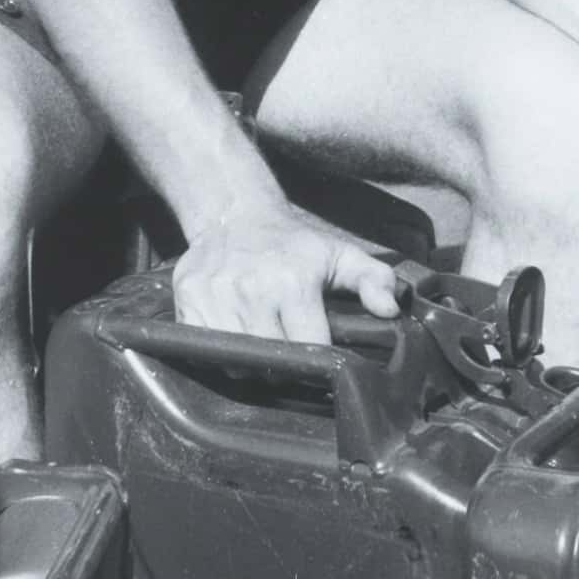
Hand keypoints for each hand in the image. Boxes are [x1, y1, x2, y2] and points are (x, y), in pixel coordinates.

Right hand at [172, 193, 402, 344]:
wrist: (234, 213)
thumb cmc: (292, 243)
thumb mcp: (340, 255)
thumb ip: (375, 280)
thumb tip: (390, 310)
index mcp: (293, 282)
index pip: (310, 347)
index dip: (318, 359)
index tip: (321, 357)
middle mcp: (251, 290)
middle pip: (272, 360)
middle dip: (285, 365)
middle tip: (291, 354)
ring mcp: (215, 296)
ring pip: (236, 361)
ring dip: (252, 364)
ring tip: (264, 345)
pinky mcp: (188, 300)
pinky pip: (203, 348)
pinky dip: (219, 353)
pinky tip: (235, 337)